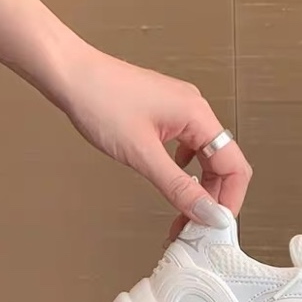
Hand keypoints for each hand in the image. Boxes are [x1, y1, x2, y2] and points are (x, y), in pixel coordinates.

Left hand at [60, 46, 251, 221]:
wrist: (68, 74)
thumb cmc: (99, 100)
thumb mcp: (143, 155)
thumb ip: (179, 188)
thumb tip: (208, 213)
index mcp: (198, 115)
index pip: (234, 166)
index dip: (230, 199)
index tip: (217, 226)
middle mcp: (195, 111)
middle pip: (223, 164)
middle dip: (213, 198)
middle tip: (197, 227)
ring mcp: (181, 112)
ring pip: (205, 159)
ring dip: (198, 188)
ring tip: (185, 213)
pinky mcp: (165, 115)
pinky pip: (189, 148)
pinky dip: (185, 172)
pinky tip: (173, 183)